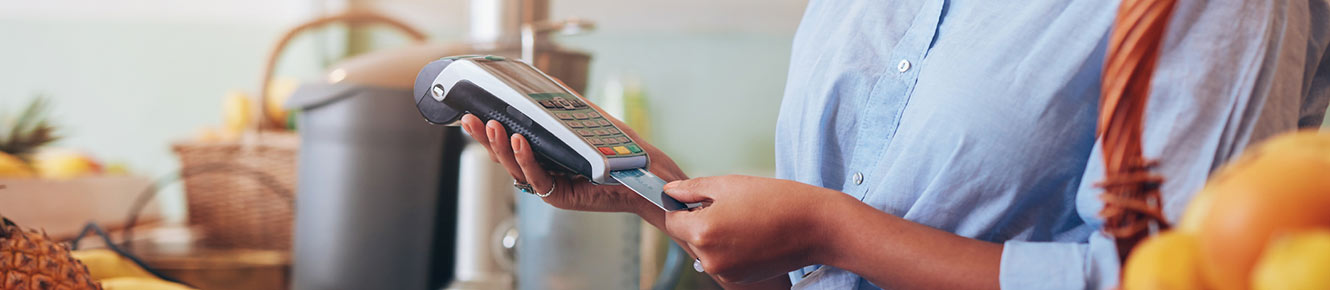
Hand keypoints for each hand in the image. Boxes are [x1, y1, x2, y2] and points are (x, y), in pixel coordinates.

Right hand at [458, 111, 685, 213]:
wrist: (647, 173)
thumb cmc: (622, 151)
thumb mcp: (591, 121)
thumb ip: (569, 107)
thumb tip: (550, 84)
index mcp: (546, 156)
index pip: (510, 143)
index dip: (491, 131)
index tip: (475, 111)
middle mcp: (545, 172)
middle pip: (506, 158)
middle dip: (486, 139)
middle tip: (470, 119)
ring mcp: (552, 186)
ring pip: (517, 170)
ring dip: (501, 148)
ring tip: (491, 126)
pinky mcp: (562, 197)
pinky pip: (539, 179)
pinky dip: (527, 161)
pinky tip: (519, 142)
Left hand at [662, 175, 859, 283]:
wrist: (814, 227)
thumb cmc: (774, 200)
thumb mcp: (728, 184)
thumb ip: (693, 188)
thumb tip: (669, 190)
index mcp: (702, 231)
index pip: (672, 220)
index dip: (680, 206)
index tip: (695, 198)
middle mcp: (709, 258)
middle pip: (688, 237)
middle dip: (699, 221)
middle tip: (728, 205)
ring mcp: (724, 272)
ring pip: (705, 250)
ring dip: (714, 235)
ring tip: (743, 219)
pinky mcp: (739, 279)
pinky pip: (721, 261)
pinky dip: (729, 248)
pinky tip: (751, 234)